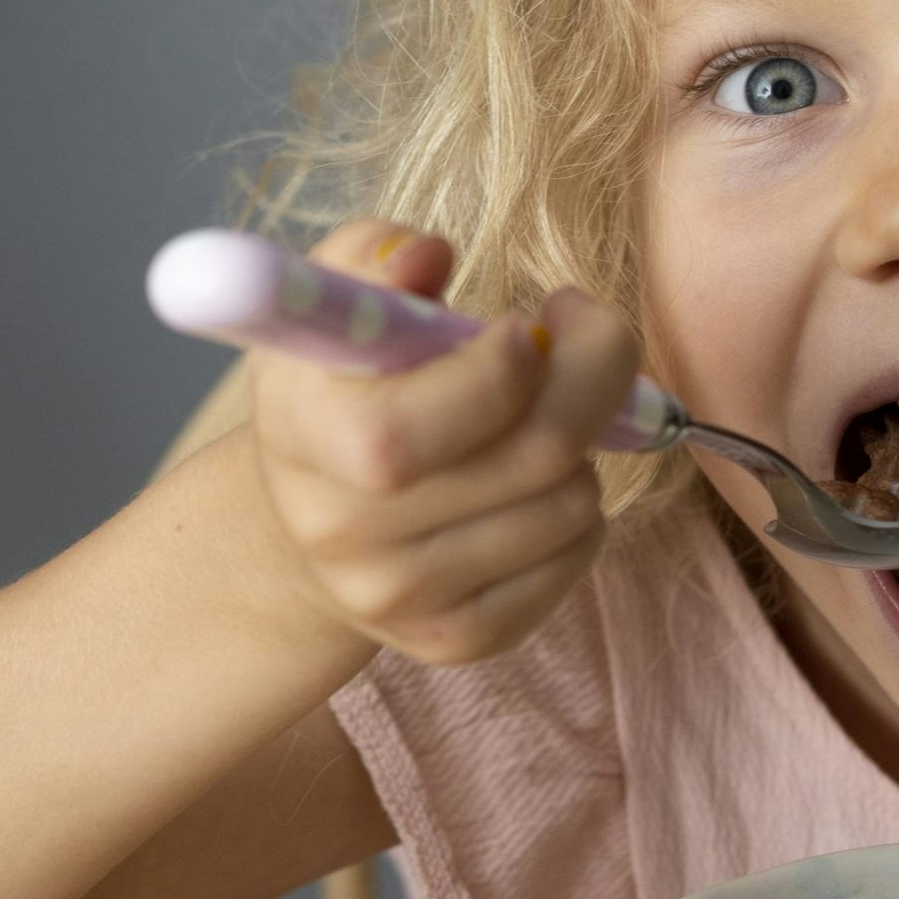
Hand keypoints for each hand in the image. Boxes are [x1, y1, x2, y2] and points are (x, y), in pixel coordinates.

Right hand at [245, 221, 639, 666]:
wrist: (306, 527)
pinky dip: (581, 512)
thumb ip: (370, 261)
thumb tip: (423, 258)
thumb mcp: (333, 310)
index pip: (412, 427)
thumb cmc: (339, 390)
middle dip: (592, 376)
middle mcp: (343, 532)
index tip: (522, 323)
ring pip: (568, 505)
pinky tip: (534, 486)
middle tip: (587, 334)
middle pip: (531, 454)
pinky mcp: (456, 640)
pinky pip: (576, 560)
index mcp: (305, 437)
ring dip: (580, 447)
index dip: (499, 365)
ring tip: (533, 422)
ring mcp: (400, 597)